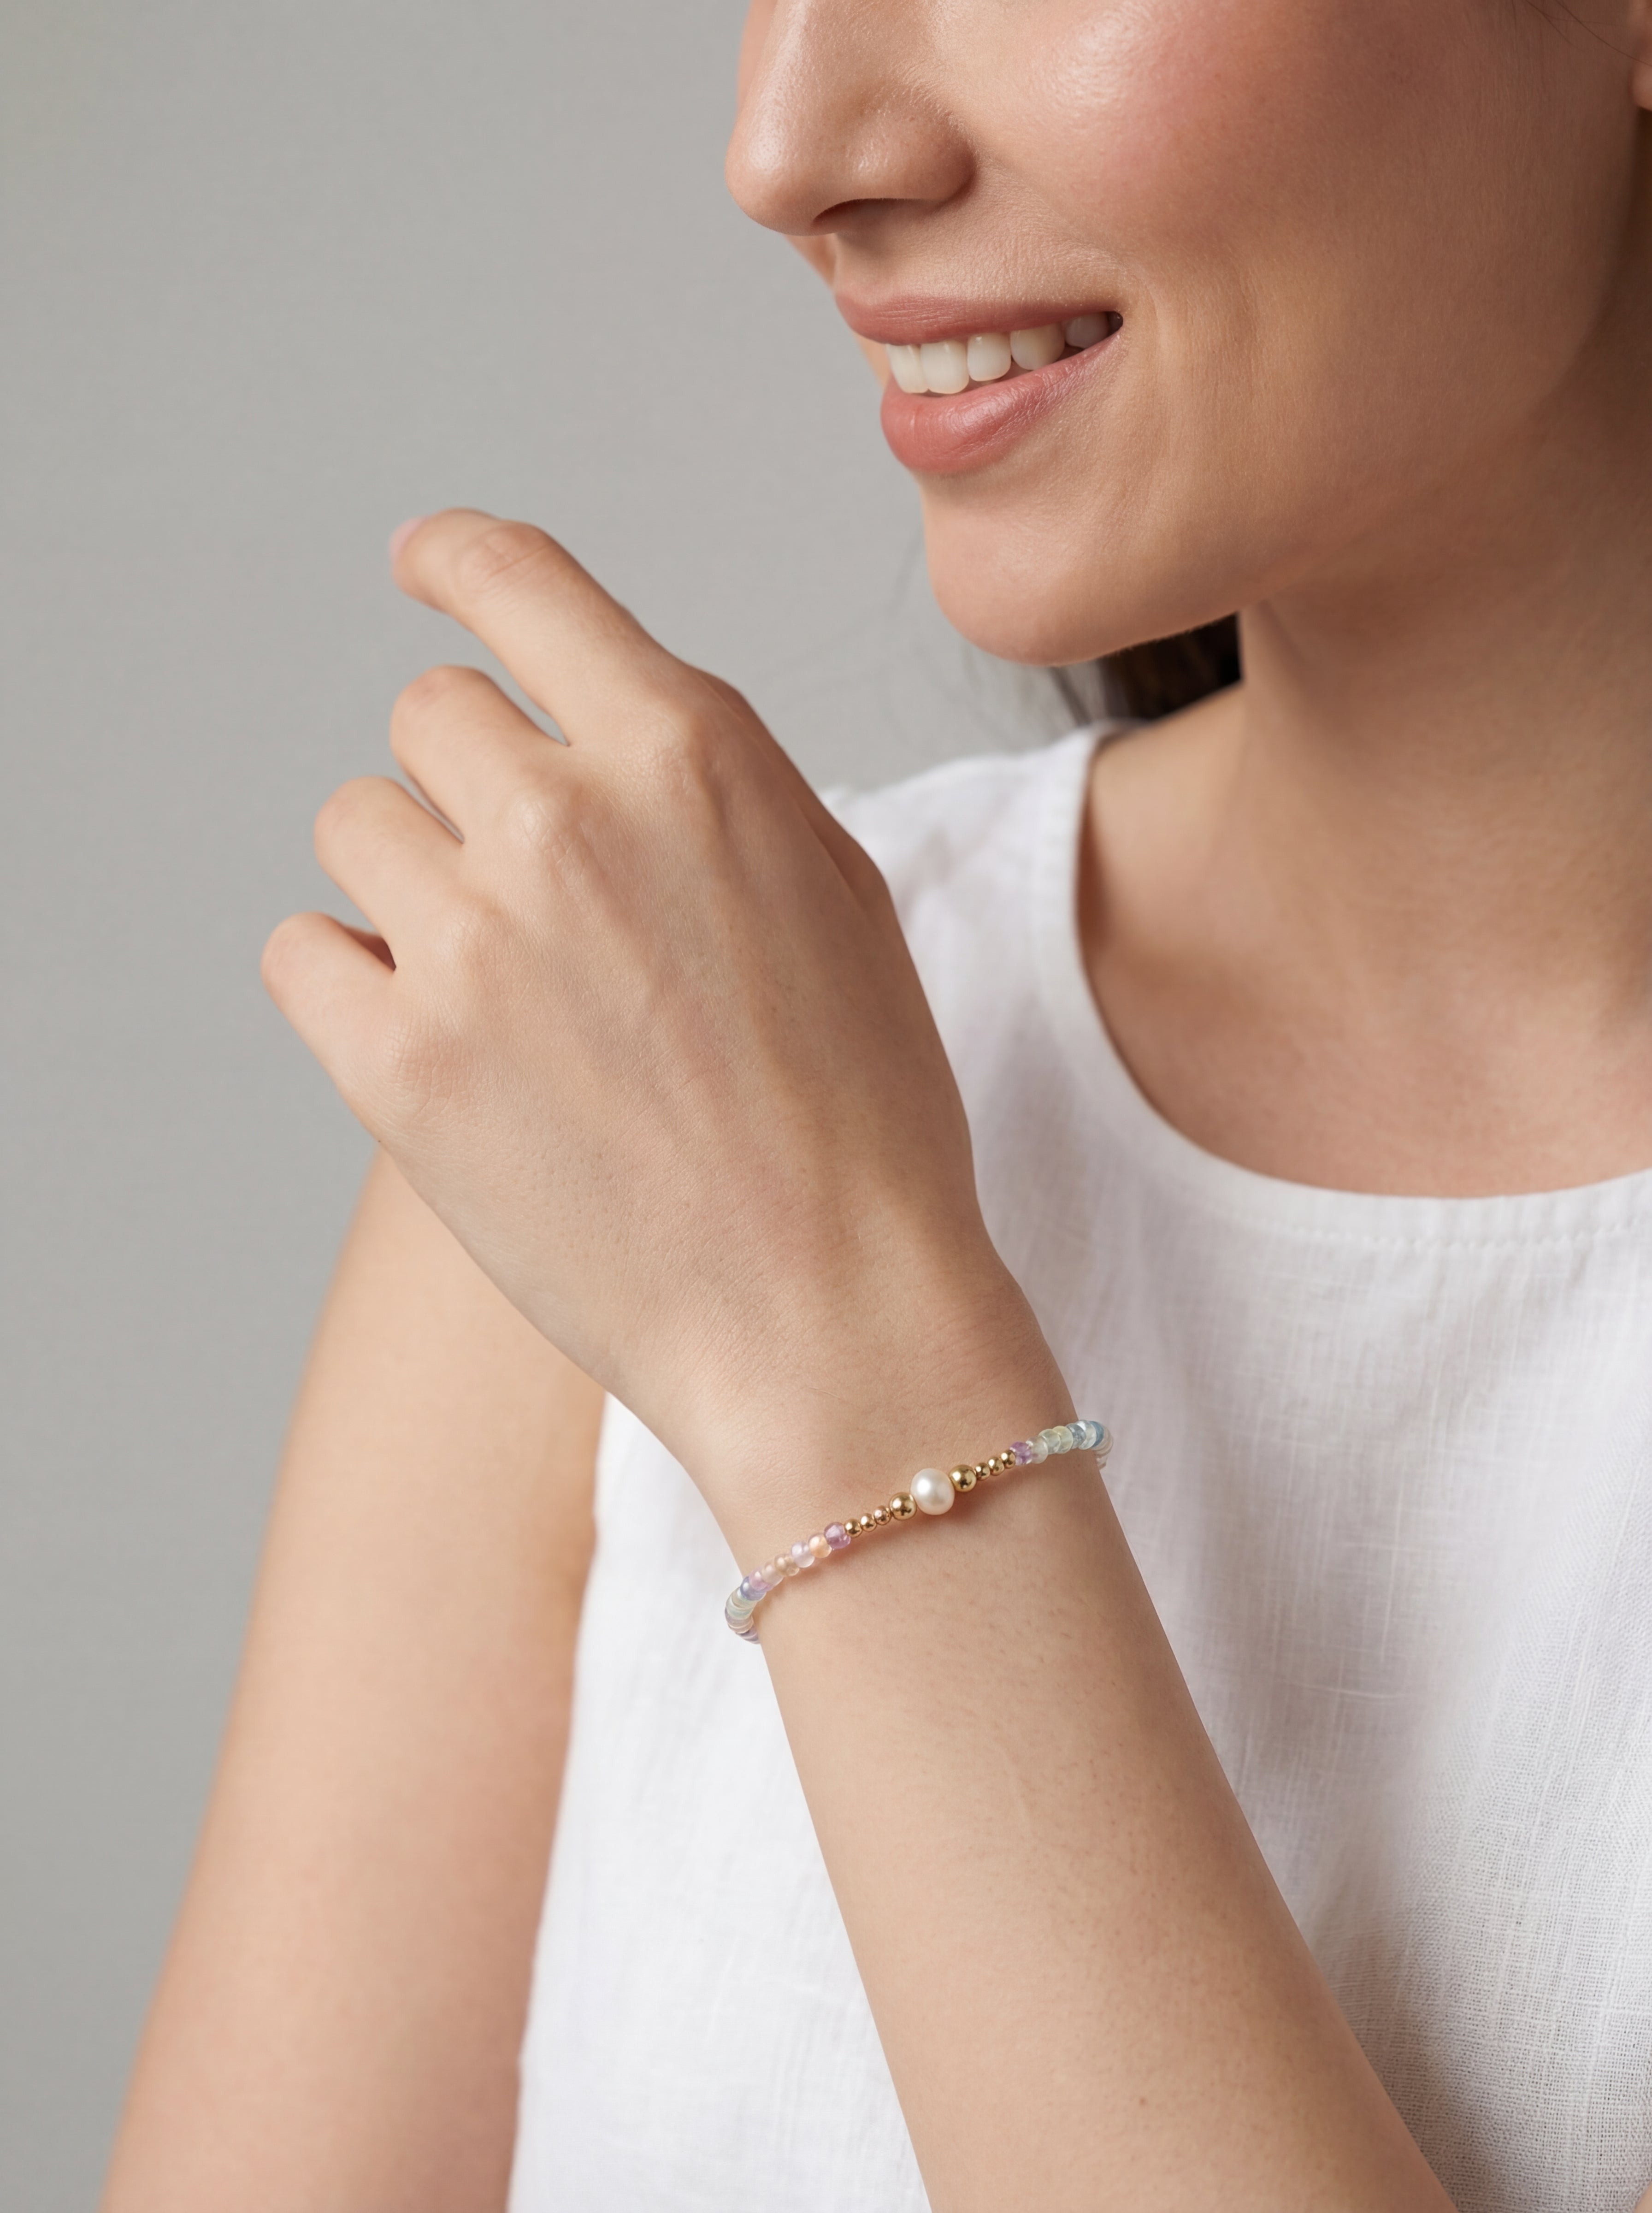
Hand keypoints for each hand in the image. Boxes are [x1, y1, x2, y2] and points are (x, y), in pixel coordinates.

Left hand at [264, 512, 1042, 1527]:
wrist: (833, 1311)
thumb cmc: (863, 1118)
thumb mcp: (835, 893)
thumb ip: (708, 786)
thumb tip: (603, 738)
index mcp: (691, 755)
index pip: (520, 581)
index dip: (455, 559)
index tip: (424, 566)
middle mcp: (570, 821)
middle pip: (429, 715)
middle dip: (472, 787)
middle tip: (535, 897)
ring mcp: (474, 941)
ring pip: (355, 825)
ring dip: (410, 885)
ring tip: (502, 989)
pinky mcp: (399, 1064)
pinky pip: (301, 952)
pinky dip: (350, 985)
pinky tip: (435, 1043)